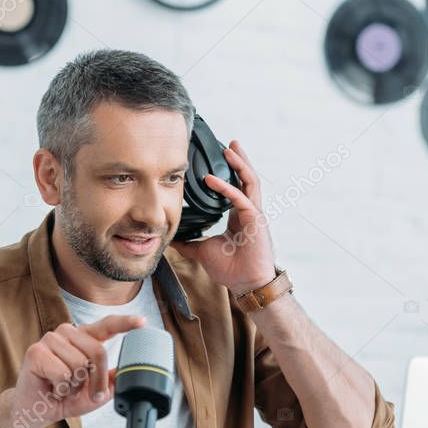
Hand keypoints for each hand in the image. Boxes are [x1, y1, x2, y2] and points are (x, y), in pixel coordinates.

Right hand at [12, 314, 145, 425]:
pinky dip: (61, 388)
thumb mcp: (95, 393)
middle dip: (96, 380)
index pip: (107, 325)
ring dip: (74, 386)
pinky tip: (52, 387)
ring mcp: (50, 340)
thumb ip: (111, 381)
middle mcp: (68, 333)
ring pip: (79, 364)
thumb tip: (127, 372)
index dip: (125, 323)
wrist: (35, 411)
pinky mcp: (36, 351)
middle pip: (97, 351)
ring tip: (63, 388)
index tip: (142, 322)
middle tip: (86, 393)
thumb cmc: (63, 398)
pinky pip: (62, 373)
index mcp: (84, 338)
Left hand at [169, 140, 276, 295]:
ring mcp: (254, 214)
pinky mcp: (255, 220)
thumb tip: (171, 240)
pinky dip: (226, 187)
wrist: (246, 284)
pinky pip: (241, 198)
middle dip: (239, 160)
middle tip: (229, 143)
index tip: (218, 160)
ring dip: (240, 164)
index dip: (229, 173)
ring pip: (249, 181)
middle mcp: (248, 211)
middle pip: (246, 179)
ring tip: (229, 149)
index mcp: (238, 216)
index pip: (236, 187)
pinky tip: (212, 180)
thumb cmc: (231, 269)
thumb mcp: (202, 251)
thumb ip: (189, 243)